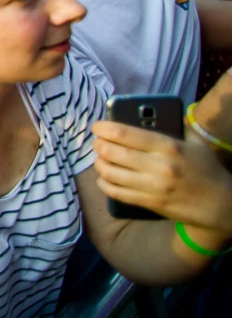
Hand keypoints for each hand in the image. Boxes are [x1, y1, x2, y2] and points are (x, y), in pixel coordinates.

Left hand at [92, 121, 231, 235]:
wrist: (221, 205)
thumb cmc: (206, 169)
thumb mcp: (195, 143)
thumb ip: (175, 126)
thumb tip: (151, 112)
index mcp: (168, 147)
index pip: (126, 134)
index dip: (104, 128)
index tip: (97, 126)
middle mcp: (158, 166)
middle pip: (112, 152)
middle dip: (98, 144)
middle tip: (97, 141)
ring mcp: (153, 187)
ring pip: (110, 173)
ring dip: (99, 163)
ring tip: (100, 158)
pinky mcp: (150, 203)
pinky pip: (116, 193)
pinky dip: (104, 183)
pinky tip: (104, 177)